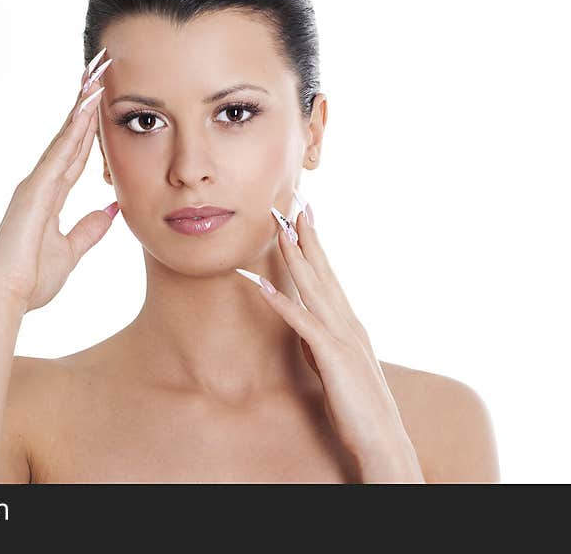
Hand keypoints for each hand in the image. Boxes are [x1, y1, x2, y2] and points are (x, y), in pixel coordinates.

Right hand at [0, 50, 117, 312]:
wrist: (5, 296)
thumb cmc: (31, 279)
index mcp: (49, 196)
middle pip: (71, 136)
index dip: (92, 128)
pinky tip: (88, 104)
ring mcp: (36, 183)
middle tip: (100, 70)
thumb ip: (90, 230)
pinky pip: (60, 152)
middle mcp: (41, 183)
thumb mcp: (71, 251)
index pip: (77, 153)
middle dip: (86, 104)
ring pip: (65, 136)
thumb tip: (113, 211)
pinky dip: (75, 127)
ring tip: (97, 74)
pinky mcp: (34, 189)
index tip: (104, 100)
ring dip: (82, 105)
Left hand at [236, 202, 424, 481]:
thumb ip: (322, 345)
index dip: (315, 244)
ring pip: (314, 287)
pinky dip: (281, 301)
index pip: (329, 275)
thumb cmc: (359, 408)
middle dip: (306, 236)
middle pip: (323, 271)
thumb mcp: (337, 368)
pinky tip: (262, 284)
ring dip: (296, 256)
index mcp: (349, 324)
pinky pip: (302, 323)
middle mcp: (348, 322)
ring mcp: (342, 337)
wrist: (382, 441)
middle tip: (293, 203)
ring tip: (280, 229)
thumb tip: (306, 330)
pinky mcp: (332, 356)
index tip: (303, 217)